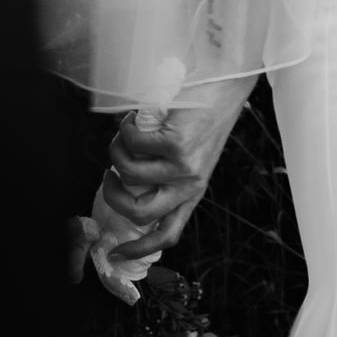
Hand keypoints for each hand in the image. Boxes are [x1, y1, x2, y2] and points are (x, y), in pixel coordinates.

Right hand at [72, 114, 206, 302]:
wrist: (227, 82)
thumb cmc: (204, 114)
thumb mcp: (192, 155)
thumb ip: (167, 172)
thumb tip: (125, 178)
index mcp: (192, 191)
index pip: (168, 233)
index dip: (140, 250)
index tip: (117, 254)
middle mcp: (190, 184)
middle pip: (139, 212)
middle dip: (112, 196)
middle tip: (108, 175)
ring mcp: (184, 165)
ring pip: (128, 173)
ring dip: (115, 151)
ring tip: (124, 134)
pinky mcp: (177, 143)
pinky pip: (133, 143)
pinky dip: (125, 129)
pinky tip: (134, 118)